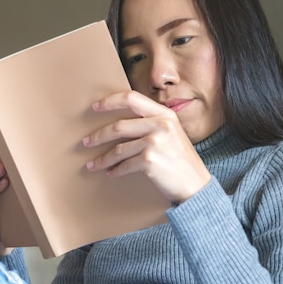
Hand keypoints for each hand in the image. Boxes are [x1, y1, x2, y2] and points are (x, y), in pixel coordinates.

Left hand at [83, 91, 211, 203]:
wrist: (196, 185)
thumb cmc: (180, 160)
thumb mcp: (171, 133)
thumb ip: (151, 123)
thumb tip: (119, 123)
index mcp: (164, 114)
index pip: (131, 98)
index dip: (110, 101)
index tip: (95, 107)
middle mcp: (161, 125)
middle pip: (119, 126)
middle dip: (98, 135)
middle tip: (86, 142)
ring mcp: (155, 142)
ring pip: (118, 149)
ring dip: (102, 158)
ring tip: (93, 164)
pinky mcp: (150, 161)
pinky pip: (124, 165)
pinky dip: (115, 170)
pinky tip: (110, 173)